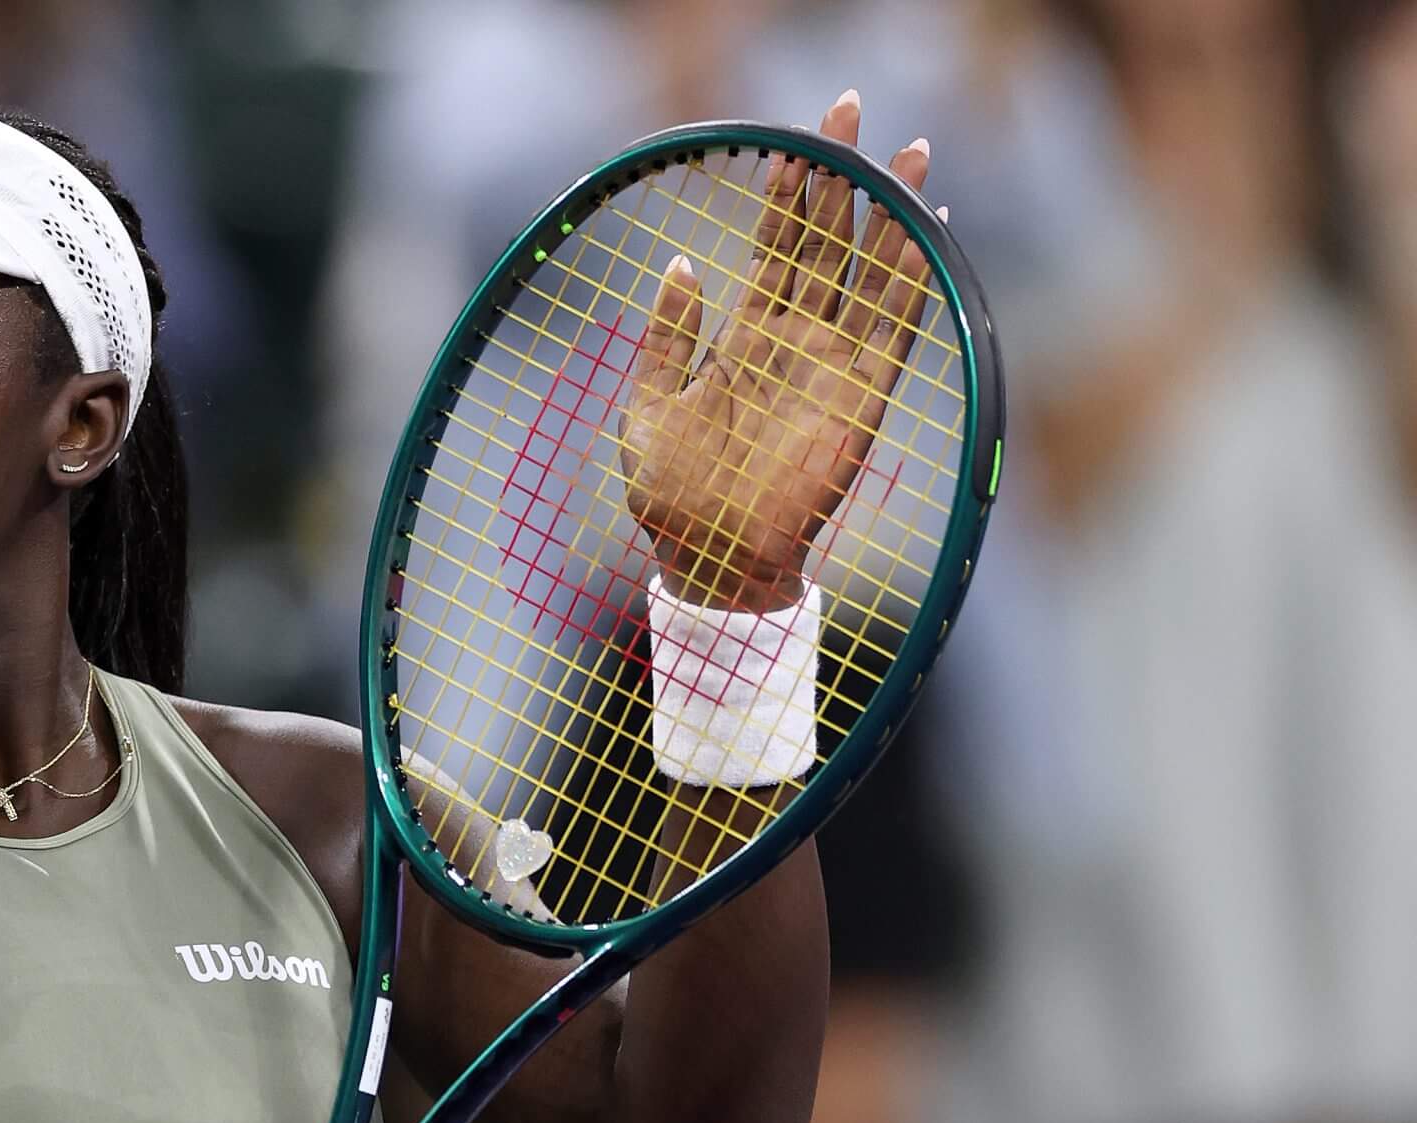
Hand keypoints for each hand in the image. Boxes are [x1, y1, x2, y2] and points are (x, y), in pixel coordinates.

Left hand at [620, 90, 937, 610]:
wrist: (707, 559)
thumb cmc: (670, 495)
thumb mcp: (648, 406)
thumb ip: (668, 338)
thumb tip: (681, 265)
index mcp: (744, 338)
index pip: (774, 248)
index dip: (787, 194)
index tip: (796, 140)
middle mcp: (795, 342)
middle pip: (826, 242)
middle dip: (839, 178)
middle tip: (849, 109)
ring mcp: (833, 366)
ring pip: (869, 272)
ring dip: (889, 215)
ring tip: (907, 154)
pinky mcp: (863, 397)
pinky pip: (897, 327)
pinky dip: (914, 279)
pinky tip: (929, 230)